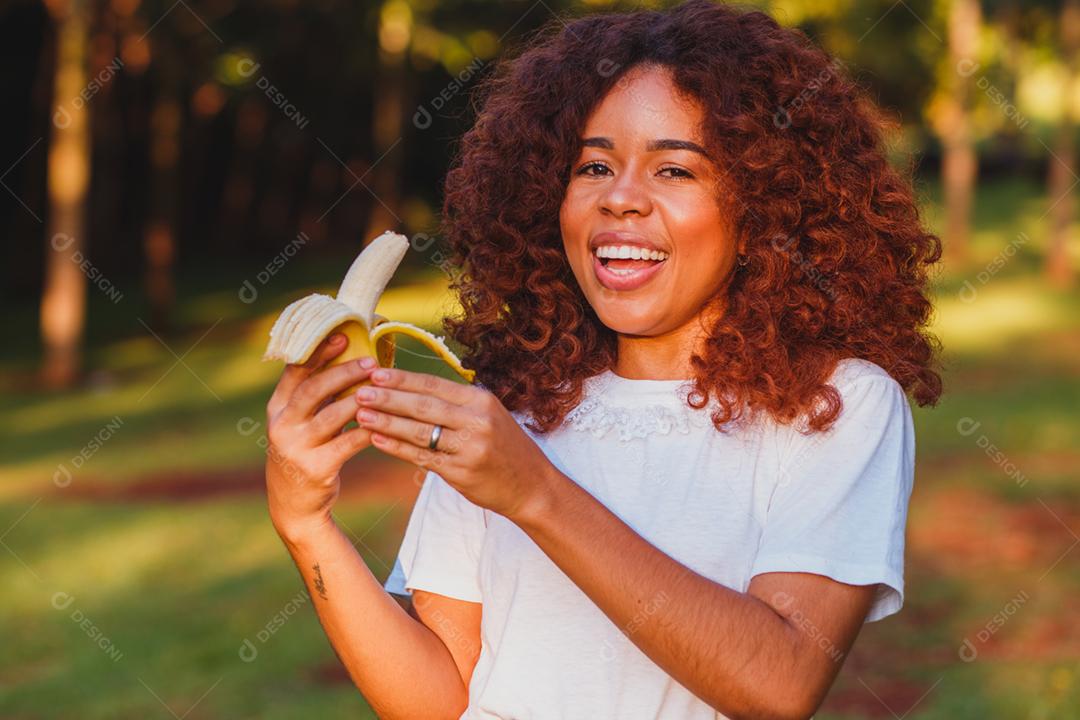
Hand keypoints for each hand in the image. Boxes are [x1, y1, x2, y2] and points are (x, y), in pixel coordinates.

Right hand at [264, 333, 375, 540]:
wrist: (294, 505)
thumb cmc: (305, 452)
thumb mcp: (299, 423)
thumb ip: (316, 397)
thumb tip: (348, 359)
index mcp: (277, 408)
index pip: (295, 372)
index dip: (318, 353)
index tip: (342, 337)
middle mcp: (281, 425)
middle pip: (313, 390)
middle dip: (343, 372)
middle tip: (371, 362)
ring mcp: (296, 448)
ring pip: (332, 416)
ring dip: (360, 399)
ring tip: (382, 388)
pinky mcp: (316, 468)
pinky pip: (348, 443)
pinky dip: (367, 429)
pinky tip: (384, 421)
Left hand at [353, 367, 555, 520]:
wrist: (532, 486)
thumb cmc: (505, 447)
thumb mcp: (489, 415)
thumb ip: (457, 403)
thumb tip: (411, 388)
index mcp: (481, 401)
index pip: (434, 385)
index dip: (403, 379)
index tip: (375, 373)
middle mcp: (476, 421)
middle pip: (423, 406)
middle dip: (388, 398)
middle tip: (360, 391)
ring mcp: (469, 448)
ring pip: (419, 432)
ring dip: (387, 422)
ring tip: (361, 414)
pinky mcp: (461, 473)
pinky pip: (421, 457)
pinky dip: (397, 447)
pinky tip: (377, 439)